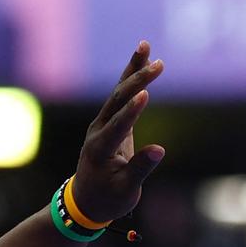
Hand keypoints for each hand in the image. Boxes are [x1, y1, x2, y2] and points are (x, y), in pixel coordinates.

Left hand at [72, 41, 165, 222]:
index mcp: (100, 150)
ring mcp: (102, 124)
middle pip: (116, 102)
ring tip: (145, 46)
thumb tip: (159, 150)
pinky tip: (142, 57)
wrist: (86, 200)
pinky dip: (132, 76)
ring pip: (117, 93)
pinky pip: (122, 95)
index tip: (146, 93)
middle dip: (136, 82)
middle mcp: (97, 133)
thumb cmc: (108, 199)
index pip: (117, 127)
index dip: (131, 111)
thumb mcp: (125, 190)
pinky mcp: (110, 121)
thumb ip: (139, 169)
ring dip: (133, 71)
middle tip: (157, 65)